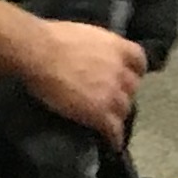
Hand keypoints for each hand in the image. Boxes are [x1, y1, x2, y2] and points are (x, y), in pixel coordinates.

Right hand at [24, 19, 147, 145]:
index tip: (127, 76)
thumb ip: (98, 49)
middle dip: (123, 93)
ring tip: (109, 122)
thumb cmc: (52, 38)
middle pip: (132, 88)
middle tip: (110, 99)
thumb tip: (94, 55)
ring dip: (117, 115)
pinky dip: (114, 138)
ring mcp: (112, 93)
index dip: (133, 71)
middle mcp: (120, 70)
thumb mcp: (85, 35)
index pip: (139, 61)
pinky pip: (113, 130)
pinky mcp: (100, 113)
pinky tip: (111, 143)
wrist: (39, 52)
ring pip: (124, 110)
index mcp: (117, 47)